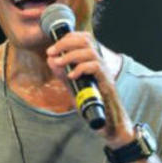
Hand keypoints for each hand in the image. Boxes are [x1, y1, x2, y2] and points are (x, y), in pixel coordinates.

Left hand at [45, 31, 134, 146]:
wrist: (110, 125)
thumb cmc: (94, 106)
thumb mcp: (74, 87)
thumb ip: (64, 74)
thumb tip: (51, 60)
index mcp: (95, 62)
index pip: (85, 38)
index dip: (69, 37)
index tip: (54, 47)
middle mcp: (102, 64)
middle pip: (87, 40)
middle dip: (66, 42)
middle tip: (52, 51)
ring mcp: (105, 73)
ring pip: (90, 52)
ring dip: (71, 55)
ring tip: (59, 62)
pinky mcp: (107, 83)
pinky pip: (96, 67)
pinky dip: (81, 68)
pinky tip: (71, 76)